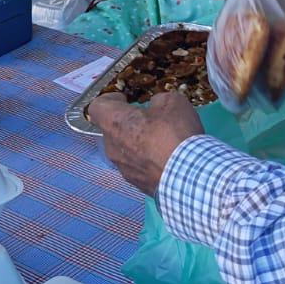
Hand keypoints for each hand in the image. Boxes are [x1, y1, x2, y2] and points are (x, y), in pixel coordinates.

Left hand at [89, 92, 203, 195]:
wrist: (188, 177)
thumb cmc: (175, 135)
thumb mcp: (173, 102)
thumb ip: (158, 101)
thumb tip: (156, 107)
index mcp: (114, 122)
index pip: (97, 107)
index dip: (110, 100)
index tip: (125, 100)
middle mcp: (111, 146)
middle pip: (111, 129)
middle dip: (127, 123)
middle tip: (148, 121)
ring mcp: (122, 168)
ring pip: (123, 150)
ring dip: (136, 144)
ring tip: (160, 142)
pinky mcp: (136, 183)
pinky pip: (136, 167)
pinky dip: (146, 161)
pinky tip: (165, 159)